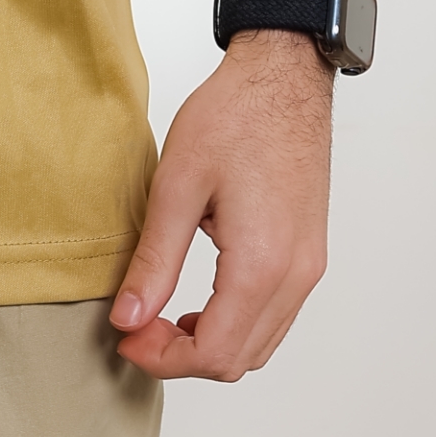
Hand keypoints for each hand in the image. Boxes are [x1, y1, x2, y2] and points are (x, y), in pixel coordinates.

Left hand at [109, 31, 332, 379]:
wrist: (283, 77)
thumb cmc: (233, 117)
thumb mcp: (177, 184)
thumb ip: (155, 259)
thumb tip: (128, 317)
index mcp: (262, 263)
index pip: (214, 353)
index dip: (163, 358)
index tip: (126, 338)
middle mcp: (296, 276)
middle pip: (239, 359)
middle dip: (182, 356)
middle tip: (136, 326)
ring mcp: (308, 267)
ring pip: (260, 344)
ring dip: (210, 343)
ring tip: (160, 314)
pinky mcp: (309, 254)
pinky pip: (275, 315)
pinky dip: (235, 323)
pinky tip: (198, 299)